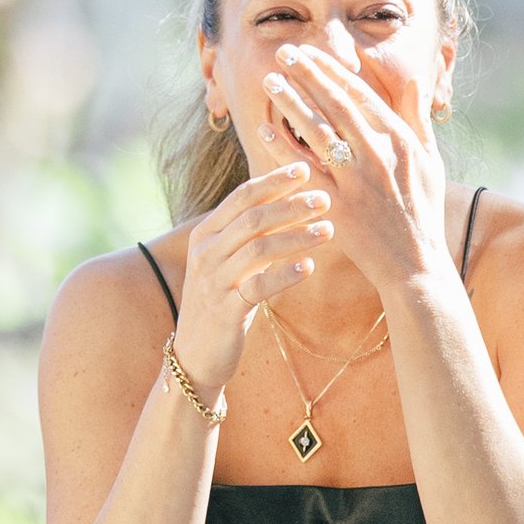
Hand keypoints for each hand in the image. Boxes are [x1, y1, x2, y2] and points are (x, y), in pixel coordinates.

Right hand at [172, 161, 334, 394]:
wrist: (195, 354)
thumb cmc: (221, 301)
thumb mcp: (230, 262)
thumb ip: (250, 235)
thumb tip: (288, 202)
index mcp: (205, 234)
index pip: (241, 197)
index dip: (274, 181)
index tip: (305, 169)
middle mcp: (205, 253)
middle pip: (252, 218)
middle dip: (291, 205)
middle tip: (326, 199)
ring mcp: (213, 282)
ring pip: (258, 248)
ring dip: (297, 236)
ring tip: (329, 231)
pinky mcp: (225, 312)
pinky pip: (258, 288)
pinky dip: (285, 275)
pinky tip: (310, 267)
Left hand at [263, 44, 447, 292]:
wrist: (415, 263)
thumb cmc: (423, 209)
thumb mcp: (430, 160)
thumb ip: (417, 117)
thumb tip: (414, 78)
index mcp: (399, 140)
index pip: (361, 94)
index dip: (333, 70)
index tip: (311, 52)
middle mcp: (378, 155)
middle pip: (335, 104)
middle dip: (308, 74)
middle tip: (284, 52)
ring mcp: (357, 181)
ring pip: (317, 132)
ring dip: (291, 102)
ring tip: (269, 80)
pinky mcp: (338, 206)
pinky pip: (304, 171)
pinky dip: (283, 148)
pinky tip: (264, 129)